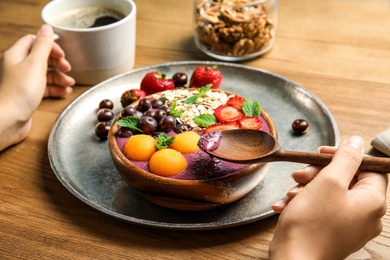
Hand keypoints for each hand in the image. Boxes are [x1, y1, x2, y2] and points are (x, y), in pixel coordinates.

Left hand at [0, 24, 74, 150]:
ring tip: (69, 83)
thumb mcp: (35, 64)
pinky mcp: (28, 96)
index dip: (49, 46)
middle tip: (67, 68)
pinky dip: (56, 89)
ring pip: (44, 74)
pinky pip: (44, 88)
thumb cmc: (19, 93)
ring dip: (59, 77)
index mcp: (16, 56)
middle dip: (57, 63)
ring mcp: (23, 82)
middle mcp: (18, 68)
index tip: (61, 54)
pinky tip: (64, 92)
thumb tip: (47, 28)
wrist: (9, 120)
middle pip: (41, 58)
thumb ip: (44, 46)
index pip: (33, 42)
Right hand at [269, 136, 387, 258]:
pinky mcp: (333, 233)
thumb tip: (358, 142)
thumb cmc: (312, 222)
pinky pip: (321, 210)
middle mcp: (366, 215)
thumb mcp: (329, 181)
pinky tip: (285, 205)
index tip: (321, 154)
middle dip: (318, 174)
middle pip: (346, 180)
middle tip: (299, 175)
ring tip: (290, 194)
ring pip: (330, 194)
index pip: (369, 167)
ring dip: (307, 188)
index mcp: (372, 201)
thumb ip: (346, 158)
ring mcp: (349, 226)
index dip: (345, 156)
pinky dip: (304, 204)